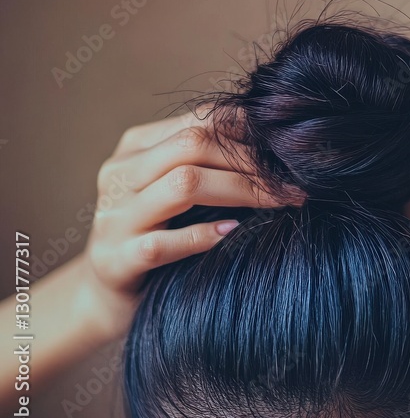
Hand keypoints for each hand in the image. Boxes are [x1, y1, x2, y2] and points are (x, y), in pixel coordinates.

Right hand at [78, 109, 293, 337]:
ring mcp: (114, 218)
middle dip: (251, 160)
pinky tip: (234, 233)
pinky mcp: (116, 260)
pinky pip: (163, 243)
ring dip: (242, 191)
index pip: (198, 121)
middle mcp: (120, 176)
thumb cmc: (159, 235)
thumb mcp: (178, 191)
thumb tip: (278, 147)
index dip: (249, 130)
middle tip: (294, 180)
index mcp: (135, 149)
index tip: (289, 147)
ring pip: (183, 184)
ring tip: (280, 202)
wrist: (106, 296)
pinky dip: (204, 236)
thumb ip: (210, 165)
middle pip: (192, 145)